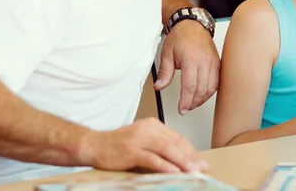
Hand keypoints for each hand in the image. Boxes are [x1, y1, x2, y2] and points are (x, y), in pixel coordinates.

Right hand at [82, 118, 207, 172]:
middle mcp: (148, 128)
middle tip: (202, 166)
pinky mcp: (131, 150)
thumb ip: (158, 146)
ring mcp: (139, 138)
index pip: (177, 137)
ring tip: (193, 170)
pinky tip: (174, 171)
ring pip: (167, 150)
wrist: (93, 145)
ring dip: (182, 161)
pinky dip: (165, 165)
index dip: (190, 150)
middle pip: (175, 143)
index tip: (200, 160)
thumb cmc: (118, 146)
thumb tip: (179, 159)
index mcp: (153, 125)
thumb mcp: (142, 141)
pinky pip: (152, 158)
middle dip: (190, 156)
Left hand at [154, 20, 219, 113]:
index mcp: (191, 59)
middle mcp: (205, 61)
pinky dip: (210, 91)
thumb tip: (159, 86)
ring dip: (202, 99)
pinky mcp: (217, 63)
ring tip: (193, 103)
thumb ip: (164, 72)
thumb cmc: (181, 37)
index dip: (185, 101)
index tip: (181, 109)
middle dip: (193, 103)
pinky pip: (216, 82)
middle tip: (185, 108)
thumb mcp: (167, 54)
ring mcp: (213, 63)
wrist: (193, 25)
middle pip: (201, 90)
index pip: (190, 86)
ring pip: (211, 88)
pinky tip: (202, 94)